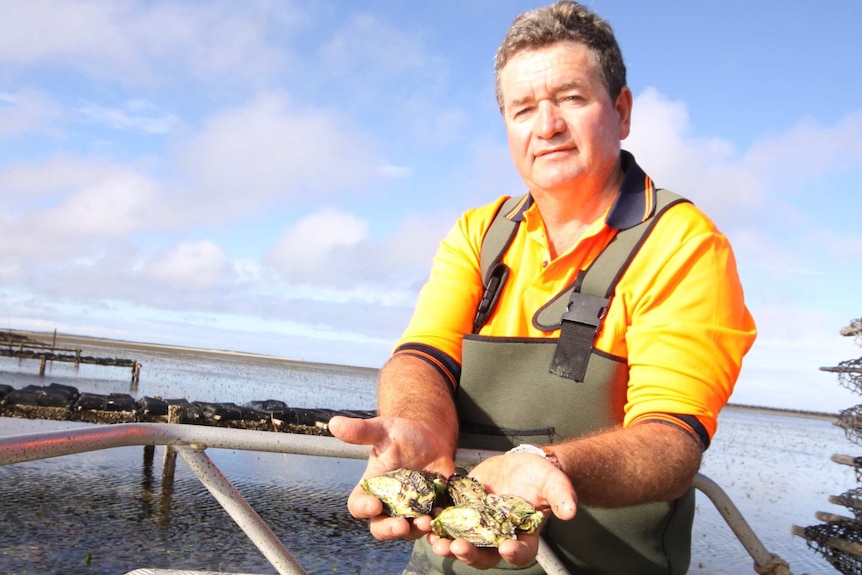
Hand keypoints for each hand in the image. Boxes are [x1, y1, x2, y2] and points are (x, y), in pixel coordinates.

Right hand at [328, 415, 455, 540]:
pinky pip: (431, 526)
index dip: (363, 508)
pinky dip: (436, 526)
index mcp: (371, 488)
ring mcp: (410, 510)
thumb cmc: (401, 435)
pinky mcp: (430, 511)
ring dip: (416, 529)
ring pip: (408, 531)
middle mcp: (387, 505)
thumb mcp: (383, 430)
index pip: (358, 505)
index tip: (374, 504)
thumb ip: (361, 431)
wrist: (431, 438)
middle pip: (380, 527)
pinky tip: (442, 517)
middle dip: (389, 530)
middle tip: (401, 526)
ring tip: (427, 521)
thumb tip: (334, 423)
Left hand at [427, 451, 576, 568]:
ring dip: (447, 544)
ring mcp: (478, 528)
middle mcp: (498, 538)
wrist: (518, 464)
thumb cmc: (539, 475)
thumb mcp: (552, 482)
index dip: (514, 554)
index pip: (521, 553)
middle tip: (458, 548)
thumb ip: (561, 496)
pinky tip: (426, 517)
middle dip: (470, 554)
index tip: (507, 548)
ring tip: (435, 540)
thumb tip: (571, 512)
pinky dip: (436, 522)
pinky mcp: (461, 513)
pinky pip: (447, 523)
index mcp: (523, 537)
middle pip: (484, 555)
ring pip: (461, 543)